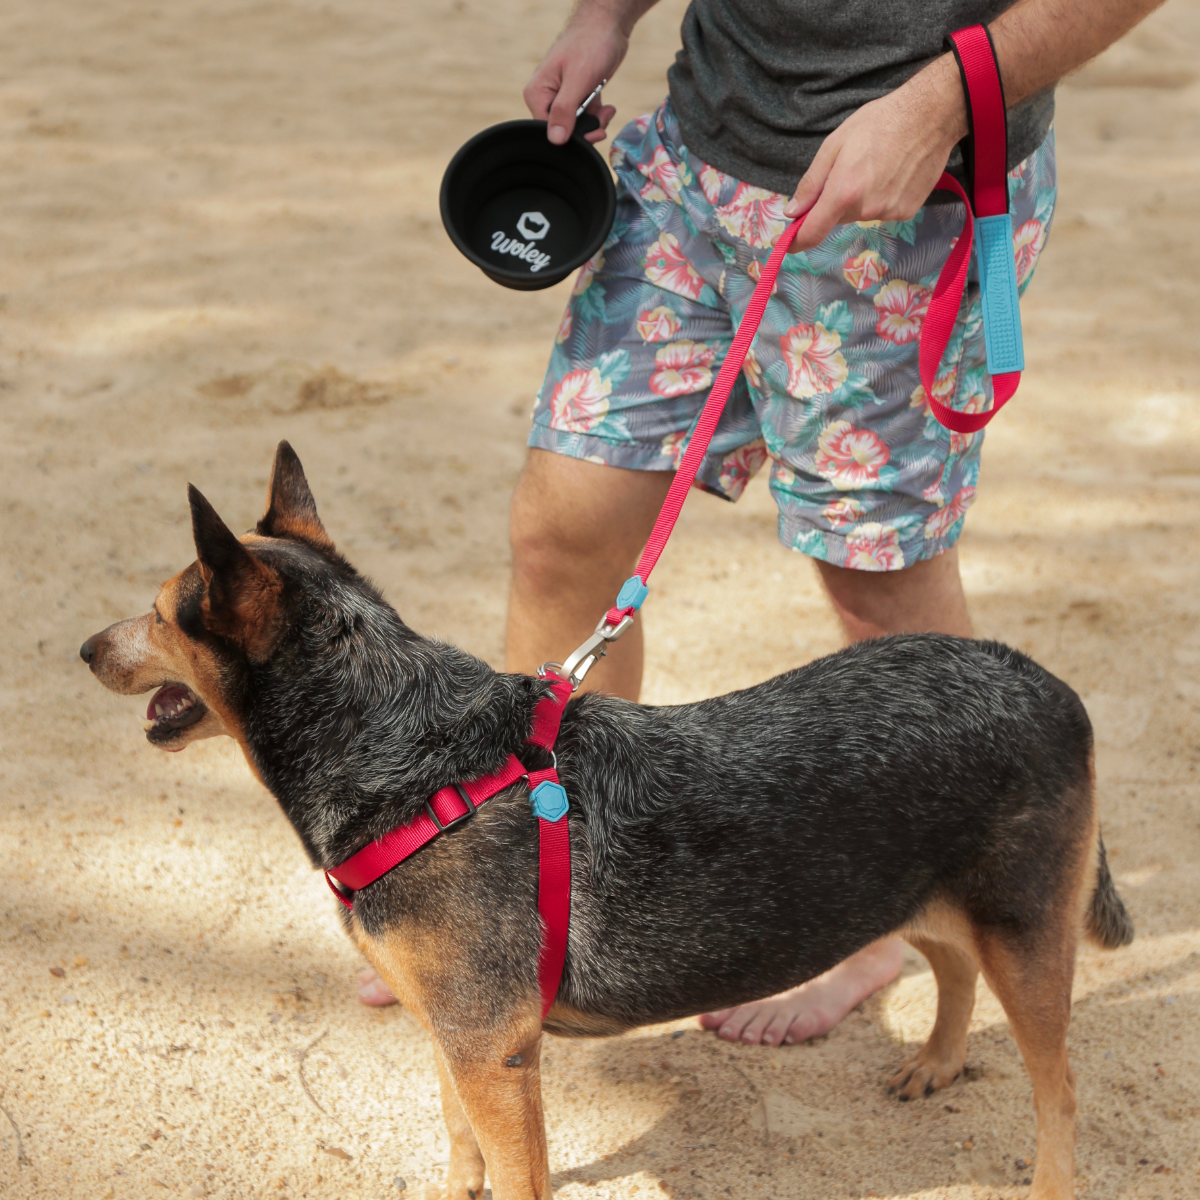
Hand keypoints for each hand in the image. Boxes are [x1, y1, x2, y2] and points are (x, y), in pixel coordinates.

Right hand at [524, 9, 626, 143]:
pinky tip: (607, 108)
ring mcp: (562, 97)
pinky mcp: (577, 97)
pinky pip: (585, 118)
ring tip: (607, 111)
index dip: (569, 137)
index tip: (592, 133)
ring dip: (595, 124)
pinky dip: (598, 117)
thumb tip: (555, 140)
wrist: (608, 25)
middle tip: (602, 123)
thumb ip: (564, 111)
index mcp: (537, 93)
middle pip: (562, 131)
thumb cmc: (590, 44)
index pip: (547, 130)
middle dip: (585, 131)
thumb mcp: (577, 80)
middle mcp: (546, 97)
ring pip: (576, 127)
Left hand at [782, 54, 968, 250]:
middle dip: (836, 201)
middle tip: (851, 169)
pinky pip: (882, 211)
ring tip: (877, 166)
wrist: (930, 115)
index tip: (790, 242)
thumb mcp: (835, 145)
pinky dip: (881, 198)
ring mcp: (889, 213)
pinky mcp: (906, 211)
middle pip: (838, 218)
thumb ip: (811, 183)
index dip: (798, 240)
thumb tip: (793, 212)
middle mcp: (866, 209)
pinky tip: (893, 173)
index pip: (814, 231)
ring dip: (860, 198)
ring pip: (861, 214)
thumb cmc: (879, 122)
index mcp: (844, 192)